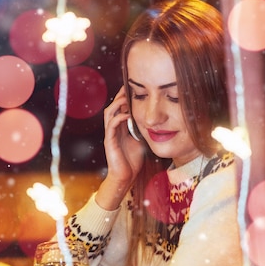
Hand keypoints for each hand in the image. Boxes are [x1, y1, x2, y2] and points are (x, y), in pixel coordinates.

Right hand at [95, 87, 144, 209]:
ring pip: (109, 113)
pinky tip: (126, 115)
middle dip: (120, 96)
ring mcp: (110, 135)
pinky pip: (111, 126)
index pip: (121, 108)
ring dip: (117, 104)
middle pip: (113, 106)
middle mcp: (113, 129)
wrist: (125, 178)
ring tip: (126, 98)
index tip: (134, 88)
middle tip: (129, 87)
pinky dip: (118, 118)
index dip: (125, 97)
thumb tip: (155, 122)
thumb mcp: (141, 141)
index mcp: (120, 128)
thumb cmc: (132, 161)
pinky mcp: (109, 142)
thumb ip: (143, 131)